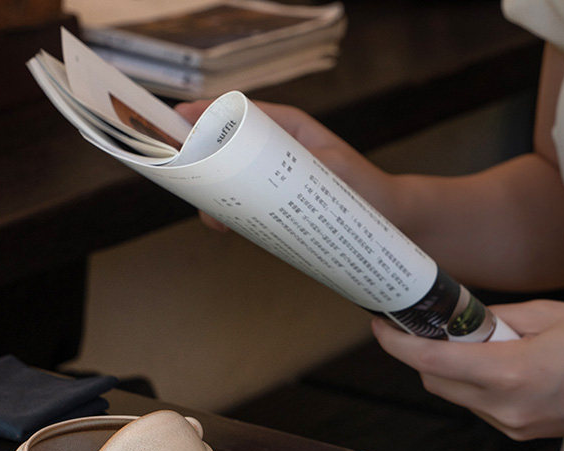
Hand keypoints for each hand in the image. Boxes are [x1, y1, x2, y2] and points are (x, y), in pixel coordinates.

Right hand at [175, 99, 380, 230]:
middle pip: (225, 146)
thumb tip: (254, 169)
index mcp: (286, 126)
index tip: (178, 119)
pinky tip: (225, 227)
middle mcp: (274, 148)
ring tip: (214, 219)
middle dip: (200, 160)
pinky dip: (229, 213)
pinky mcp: (274, 202)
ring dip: (213, 195)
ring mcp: (271, 177)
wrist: (385, 216)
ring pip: (229, 178)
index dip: (205, 113)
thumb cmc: (362, 187)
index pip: (238, 110)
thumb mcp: (329, 168)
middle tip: (187, 179)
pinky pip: (243, 202)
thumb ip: (295, 164)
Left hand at [371, 300, 563, 439]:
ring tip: (475, 341)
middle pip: (435, 381)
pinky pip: (479, 406)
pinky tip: (496, 364)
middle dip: (422, 353)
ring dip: (450, 368)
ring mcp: (512, 425)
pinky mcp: (521, 432)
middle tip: (429, 324)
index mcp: (510, 373)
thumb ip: (496, 320)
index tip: (381, 326)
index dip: (397, 343)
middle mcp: (504, 408)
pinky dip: (473, 384)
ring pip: (455, 395)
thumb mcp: (549, 315)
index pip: (432, 361)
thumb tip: (461, 321)